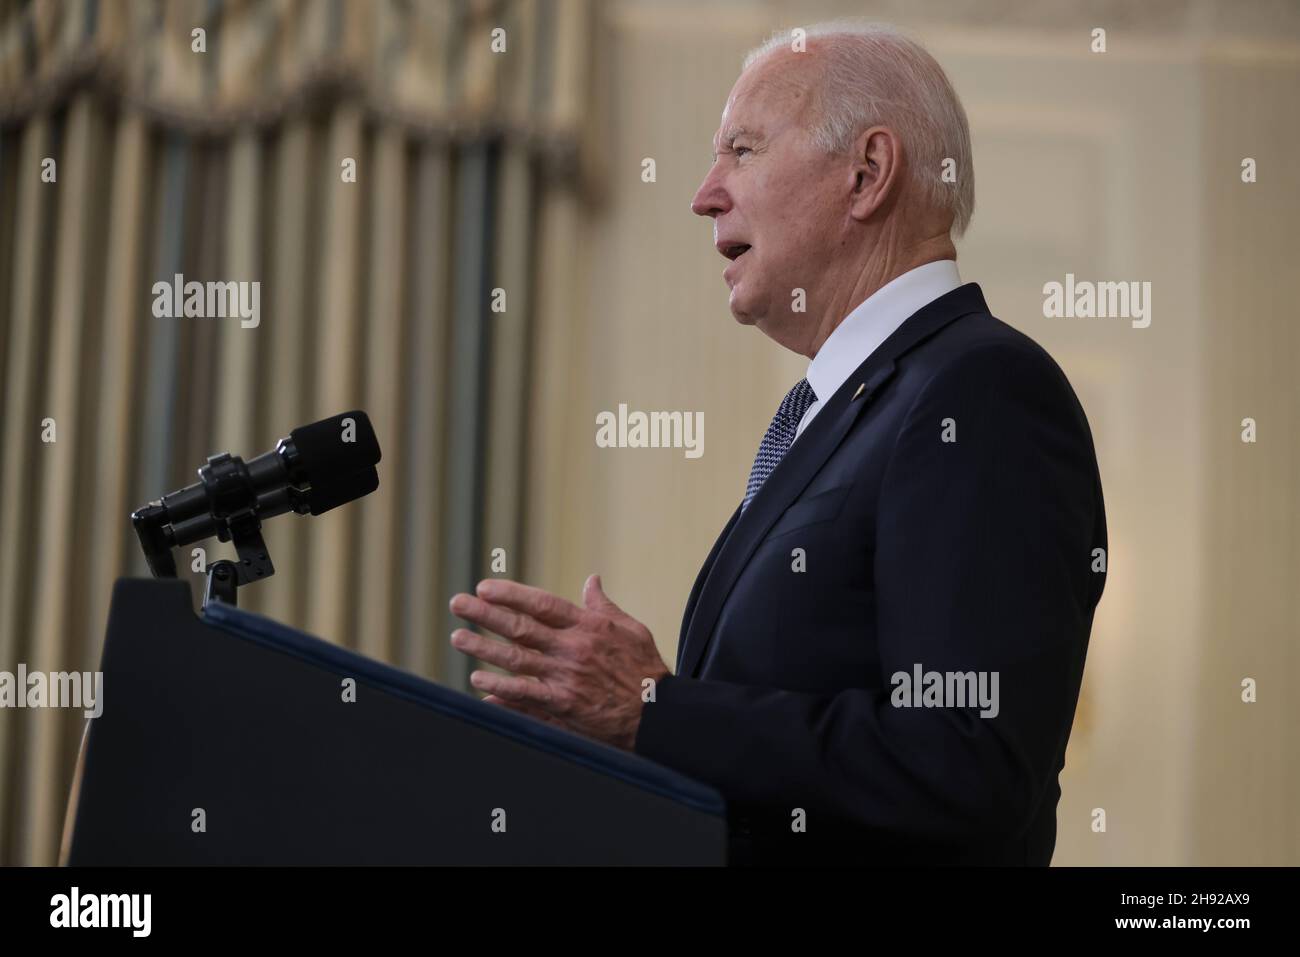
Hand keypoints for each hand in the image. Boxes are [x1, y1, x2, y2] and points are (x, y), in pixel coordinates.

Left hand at [448, 575, 670, 750]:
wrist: (658, 712)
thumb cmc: (645, 669)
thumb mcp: (630, 628)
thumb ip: (604, 605)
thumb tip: (591, 580)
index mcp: (588, 625)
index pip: (542, 603)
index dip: (511, 594)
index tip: (485, 587)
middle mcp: (573, 648)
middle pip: (521, 627)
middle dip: (486, 614)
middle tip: (458, 603)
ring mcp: (566, 676)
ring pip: (516, 658)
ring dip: (484, 647)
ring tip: (459, 636)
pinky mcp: (564, 703)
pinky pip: (525, 694)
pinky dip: (500, 687)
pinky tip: (478, 681)